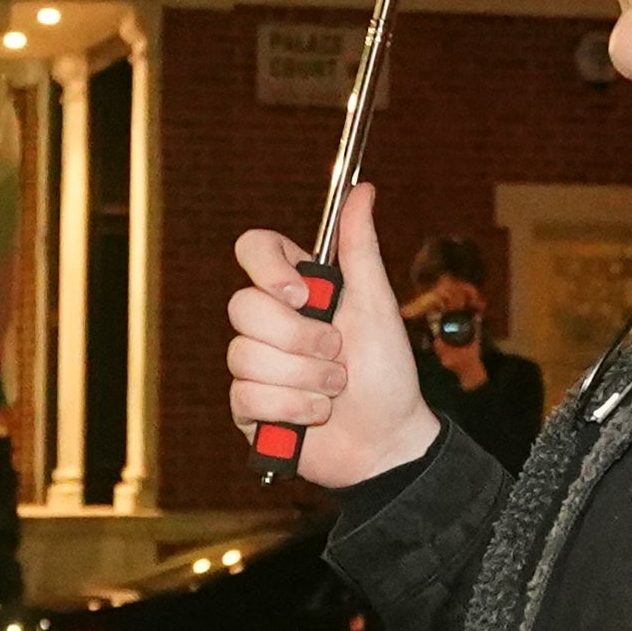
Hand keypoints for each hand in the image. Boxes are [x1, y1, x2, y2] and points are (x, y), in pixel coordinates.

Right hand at [228, 180, 435, 492]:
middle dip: (301, 339)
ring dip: (305, 379)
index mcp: (296, 290)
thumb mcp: (377, 305)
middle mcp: (269, 322)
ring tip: (333, 391)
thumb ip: (360, 247)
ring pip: (245, 356)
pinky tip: (314, 416)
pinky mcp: (247, 406)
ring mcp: (254, 364)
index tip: (303, 294)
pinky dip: (292, 409)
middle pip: (243, 307)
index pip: (252, 250)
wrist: (387, 441)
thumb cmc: (387, 372)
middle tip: (338, 355)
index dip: (268, 269)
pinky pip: (247, 396)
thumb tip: (363, 189)